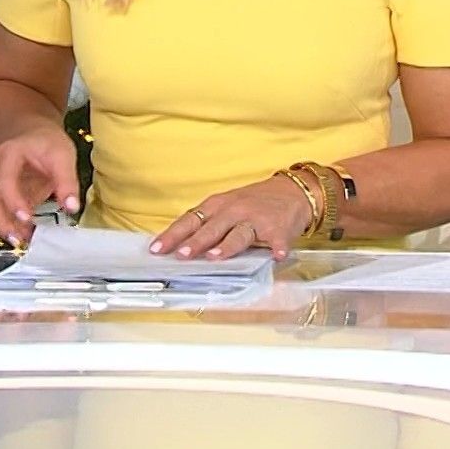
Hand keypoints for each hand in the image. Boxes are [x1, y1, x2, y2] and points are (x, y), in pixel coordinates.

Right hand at [0, 121, 78, 246]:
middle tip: (20, 239)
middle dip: (2, 221)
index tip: (27, 218)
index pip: (5, 179)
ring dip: (5, 227)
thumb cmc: (47, 143)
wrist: (32, 134)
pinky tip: (24, 238)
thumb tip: (72, 207)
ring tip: (23, 242)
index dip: (13, 200)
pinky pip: (0, 214)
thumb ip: (67, 181)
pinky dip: (9, 227)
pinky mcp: (0, 197)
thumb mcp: (62, 155)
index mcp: (8, 155)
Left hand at [150, 175, 313, 260]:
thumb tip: (178, 246)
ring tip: (215, 256)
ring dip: (227, 246)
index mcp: (218, 206)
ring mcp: (257, 220)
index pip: (190, 220)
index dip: (173, 235)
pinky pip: (278, 240)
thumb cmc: (253, 202)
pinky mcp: (279, 229)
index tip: (157, 248)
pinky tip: (276, 256)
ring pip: (239, 234)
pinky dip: (277, 248)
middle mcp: (235, 211)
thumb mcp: (226, 206)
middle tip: (182, 254)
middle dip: (196, 242)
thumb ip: (206, 224)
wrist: (292, 192)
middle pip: (212, 228)